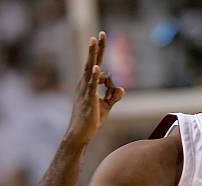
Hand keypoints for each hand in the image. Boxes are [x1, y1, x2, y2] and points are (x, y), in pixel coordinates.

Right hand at [67, 31, 123, 146]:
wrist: (80, 135)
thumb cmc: (90, 121)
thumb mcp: (105, 107)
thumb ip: (113, 97)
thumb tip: (122, 88)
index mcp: (88, 86)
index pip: (96, 69)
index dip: (102, 62)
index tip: (105, 52)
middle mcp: (84, 85)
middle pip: (91, 62)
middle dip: (96, 48)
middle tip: (100, 33)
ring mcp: (85, 92)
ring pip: (90, 70)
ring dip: (93, 54)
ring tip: (94, 40)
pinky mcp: (88, 101)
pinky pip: (92, 86)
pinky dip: (94, 77)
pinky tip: (96, 68)